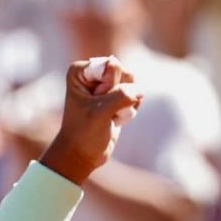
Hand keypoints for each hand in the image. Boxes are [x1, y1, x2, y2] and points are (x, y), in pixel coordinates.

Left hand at [41, 56, 142, 184]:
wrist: (82, 154)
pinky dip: (130, 109)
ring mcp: (107, 84)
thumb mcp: (100, 113)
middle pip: (124, 73)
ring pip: (133, 83)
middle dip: (118, 95)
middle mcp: (93, 74)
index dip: (108, 86)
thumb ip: (121, 95)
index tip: (93, 103)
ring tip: (109, 116)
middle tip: (102, 111)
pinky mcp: (119, 95)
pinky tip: (116, 118)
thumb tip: (140, 89)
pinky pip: (137, 95)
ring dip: (125, 104)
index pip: (111, 66)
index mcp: (80, 71)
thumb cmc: (84, 133)